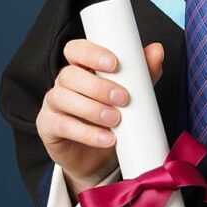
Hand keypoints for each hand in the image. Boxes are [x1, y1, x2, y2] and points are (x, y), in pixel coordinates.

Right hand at [35, 37, 164, 191]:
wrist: (100, 157)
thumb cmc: (114, 117)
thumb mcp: (132, 94)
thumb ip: (143, 73)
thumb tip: (157, 50)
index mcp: (81, 67)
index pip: (76, 50)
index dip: (91, 53)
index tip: (114, 64)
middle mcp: (63, 82)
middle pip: (69, 74)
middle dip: (97, 86)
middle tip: (123, 98)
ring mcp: (53, 104)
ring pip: (63, 98)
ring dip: (92, 109)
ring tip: (116, 120)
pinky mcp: (48, 127)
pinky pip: (62, 125)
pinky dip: (87, 133)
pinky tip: (107, 138)